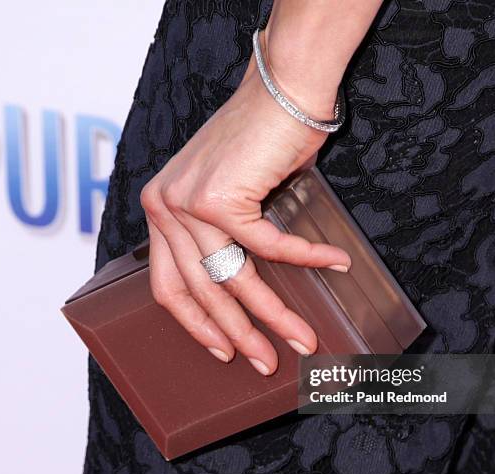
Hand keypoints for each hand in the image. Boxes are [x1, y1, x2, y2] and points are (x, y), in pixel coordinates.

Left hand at [140, 52, 350, 375]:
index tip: (223, 348)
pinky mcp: (218, 197)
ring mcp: (186, 203)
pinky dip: (305, 257)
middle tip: (265, 361)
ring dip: (273, 313)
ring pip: (233, 278)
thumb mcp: (228, 195)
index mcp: (161, 211)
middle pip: (200, 291)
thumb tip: (241, 291)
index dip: (197, 324)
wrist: (281, 91)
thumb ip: (221, 238)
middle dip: (238, 333)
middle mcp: (164, 208)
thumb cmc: (259, 142)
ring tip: (302, 337)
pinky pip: (269, 246)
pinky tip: (332, 264)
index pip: (168, 286)